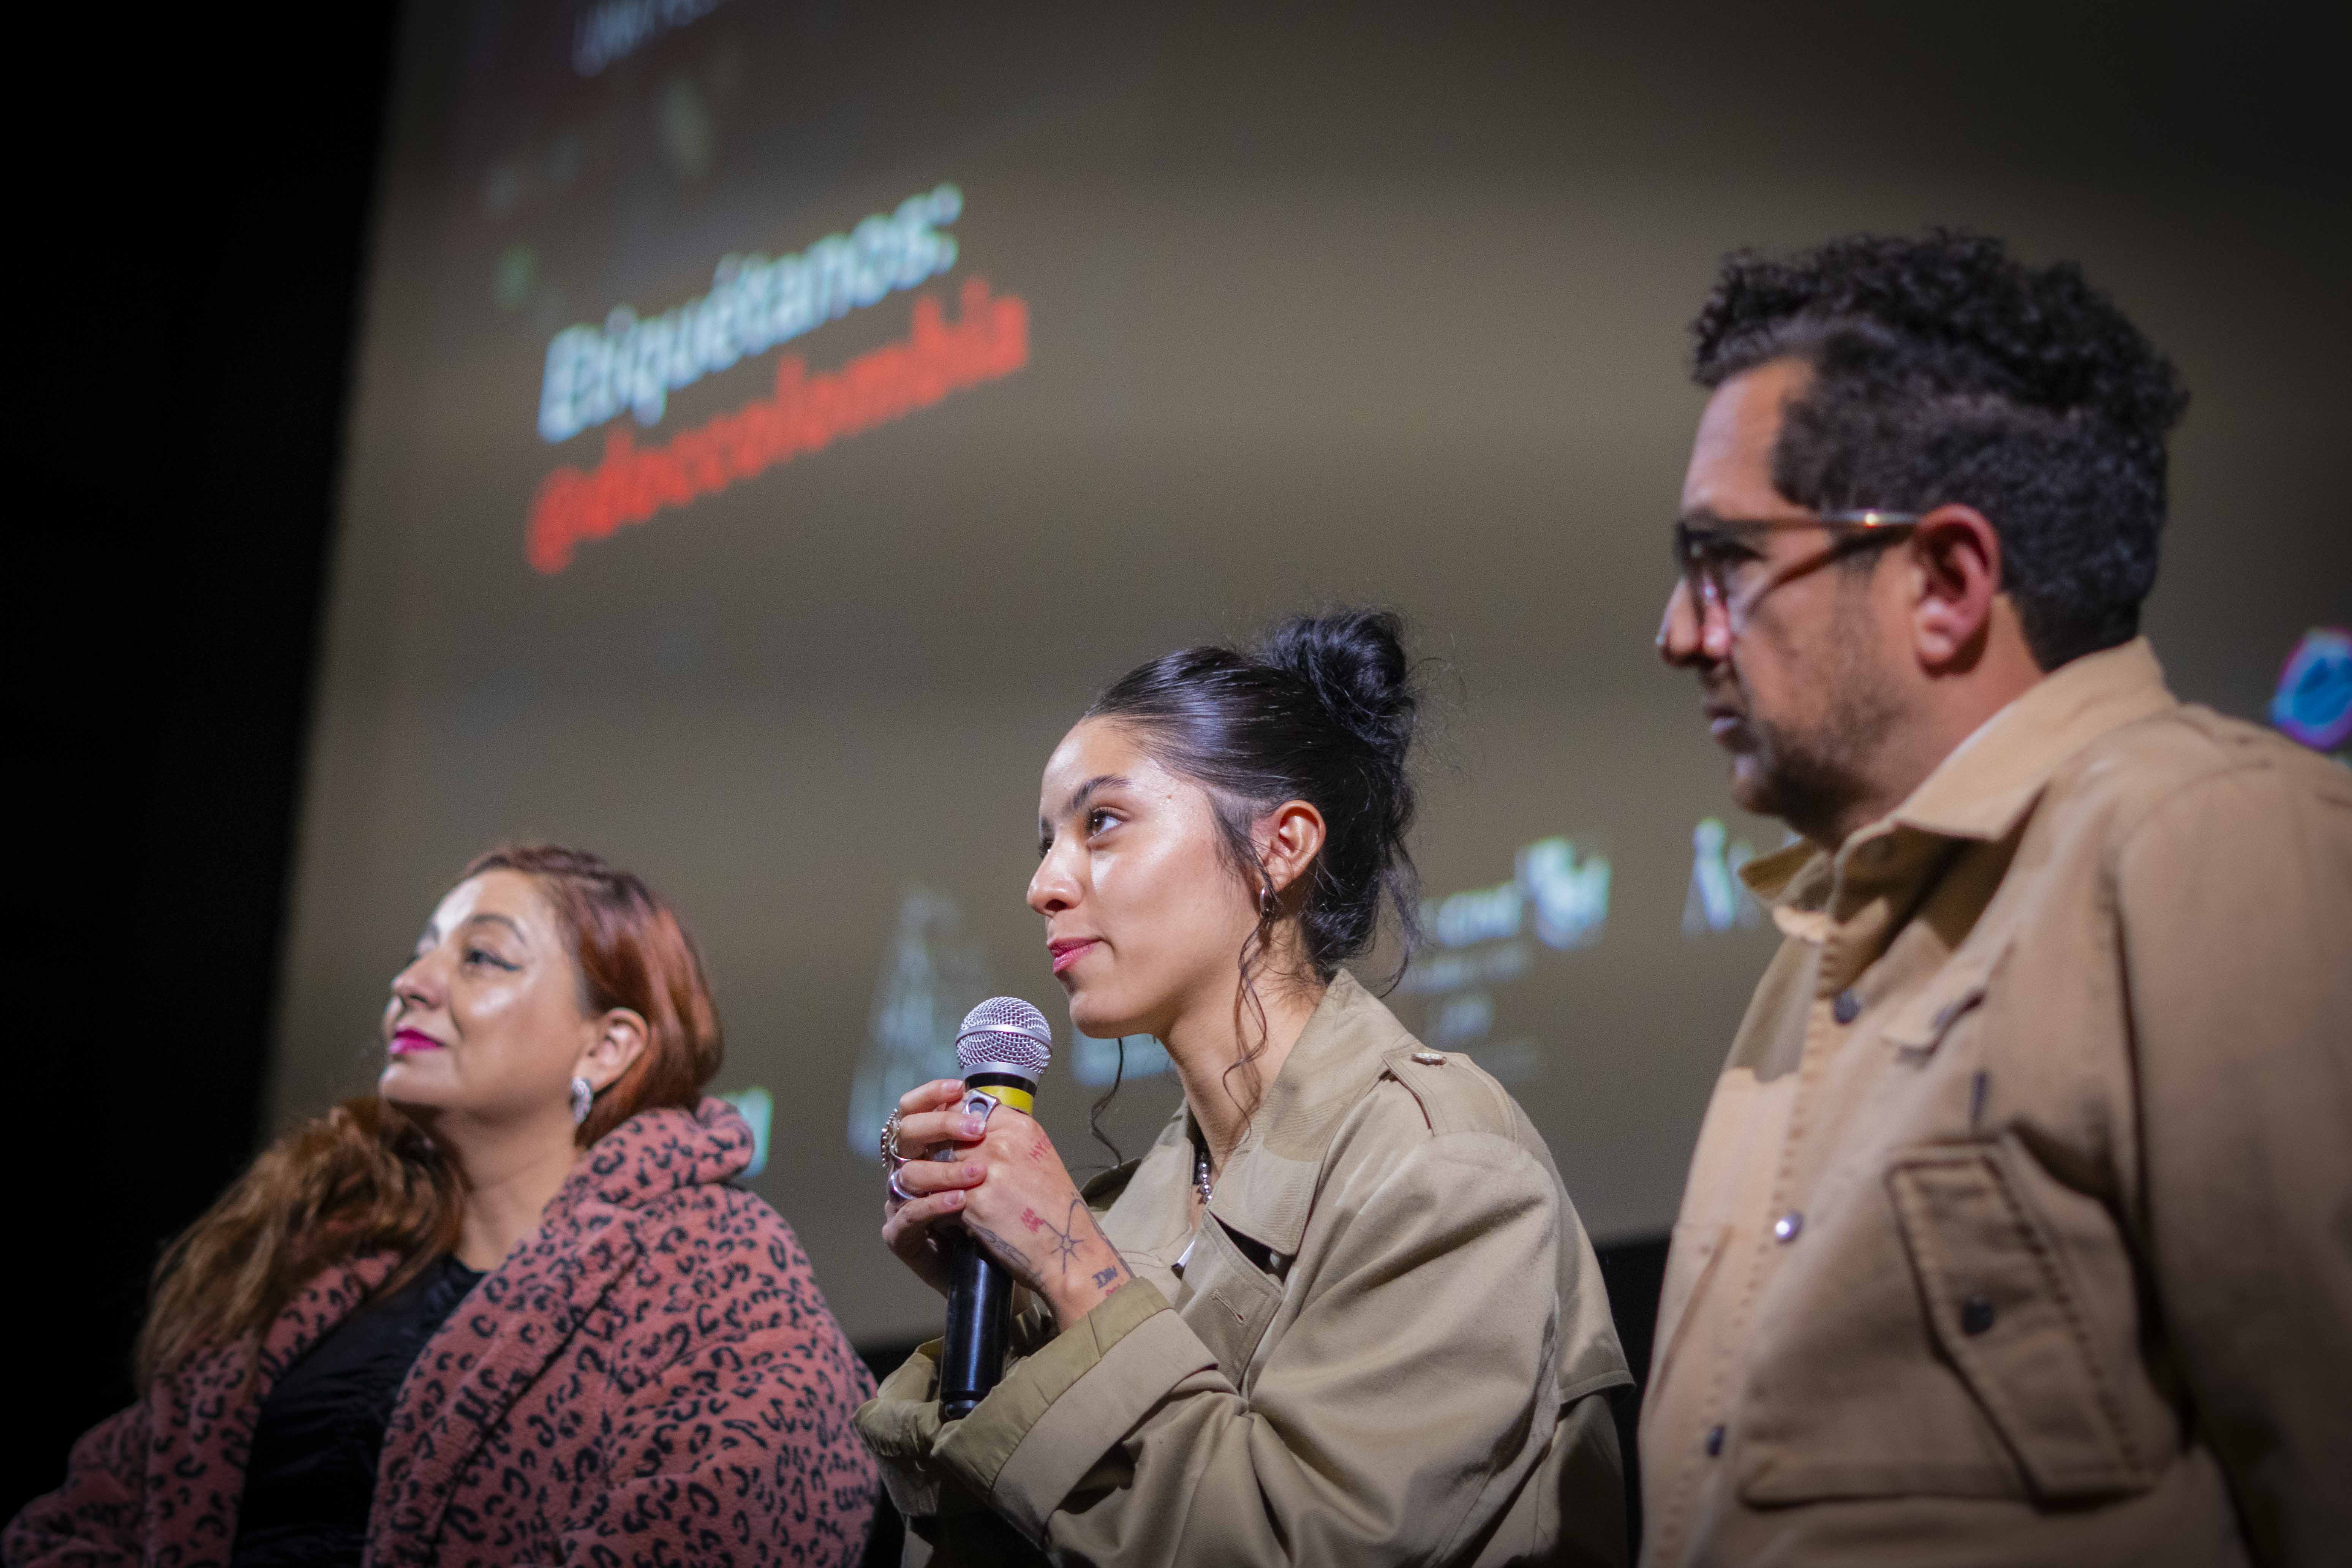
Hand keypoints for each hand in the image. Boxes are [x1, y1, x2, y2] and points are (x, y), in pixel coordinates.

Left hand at [878, 1079, 1131, 1326]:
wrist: (1066, 1249)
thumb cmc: (1055, 1208)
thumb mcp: (1038, 1157)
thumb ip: (1006, 1139)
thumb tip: (971, 1132)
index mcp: (1018, 1126)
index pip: (967, 1106)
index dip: (950, 1121)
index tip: (943, 1136)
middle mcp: (1001, 1142)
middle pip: (947, 1135)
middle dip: (935, 1153)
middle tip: (926, 1165)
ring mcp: (985, 1170)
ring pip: (933, 1164)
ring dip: (926, 1180)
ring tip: (925, 1192)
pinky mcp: (972, 1201)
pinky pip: (936, 1197)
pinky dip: (934, 1207)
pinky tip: (939, 1216)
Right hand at [881, 1079, 984, 1297]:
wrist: (1003, 1267)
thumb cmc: (1002, 1215)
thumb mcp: (998, 1167)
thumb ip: (986, 1136)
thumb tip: (988, 1099)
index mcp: (926, 1149)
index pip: (914, 1110)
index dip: (931, 1095)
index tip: (959, 1087)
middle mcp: (907, 1170)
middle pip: (905, 1133)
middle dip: (941, 1125)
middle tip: (976, 1129)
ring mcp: (899, 1202)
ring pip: (908, 1174)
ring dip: (946, 1170)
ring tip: (980, 1173)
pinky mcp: (899, 1234)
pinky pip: (908, 1214)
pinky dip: (934, 1204)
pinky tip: (960, 1201)